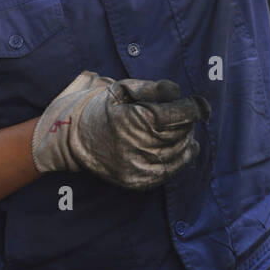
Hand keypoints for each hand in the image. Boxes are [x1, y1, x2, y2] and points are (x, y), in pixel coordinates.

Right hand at [31, 71, 209, 189]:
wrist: (68, 142)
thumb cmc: (97, 109)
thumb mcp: (118, 89)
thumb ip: (149, 88)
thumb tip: (176, 91)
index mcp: (132, 119)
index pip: (176, 114)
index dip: (193, 108)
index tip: (200, 105)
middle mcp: (135, 145)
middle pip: (179, 133)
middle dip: (186, 122)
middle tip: (185, 115)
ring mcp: (137, 166)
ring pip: (177, 152)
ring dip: (185, 139)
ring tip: (181, 129)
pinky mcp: (137, 181)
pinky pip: (170, 171)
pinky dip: (182, 158)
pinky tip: (184, 147)